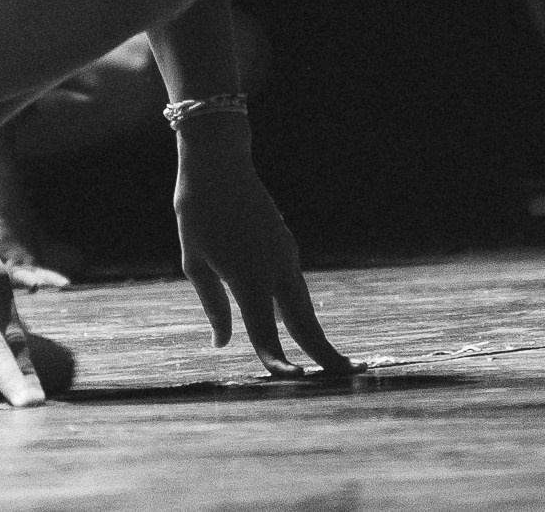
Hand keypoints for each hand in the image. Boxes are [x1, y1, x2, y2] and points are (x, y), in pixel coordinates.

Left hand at [173, 124, 350, 376]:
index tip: (292, 381)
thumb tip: (222, 343)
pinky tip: (299, 322)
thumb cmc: (198, 211)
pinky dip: (299, 308)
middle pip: (305, 321)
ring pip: (304, 303)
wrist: (219, 163)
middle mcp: (274, 268)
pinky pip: (293, 283)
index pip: (267, 331)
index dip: (278, 362)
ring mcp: (285, 254)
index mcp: (248, 277)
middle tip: (350, 375)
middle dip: (326, 352)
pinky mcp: (286, 244)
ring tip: (330, 361)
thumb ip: (213, 305)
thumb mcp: (194, 261)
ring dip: (316, 333)